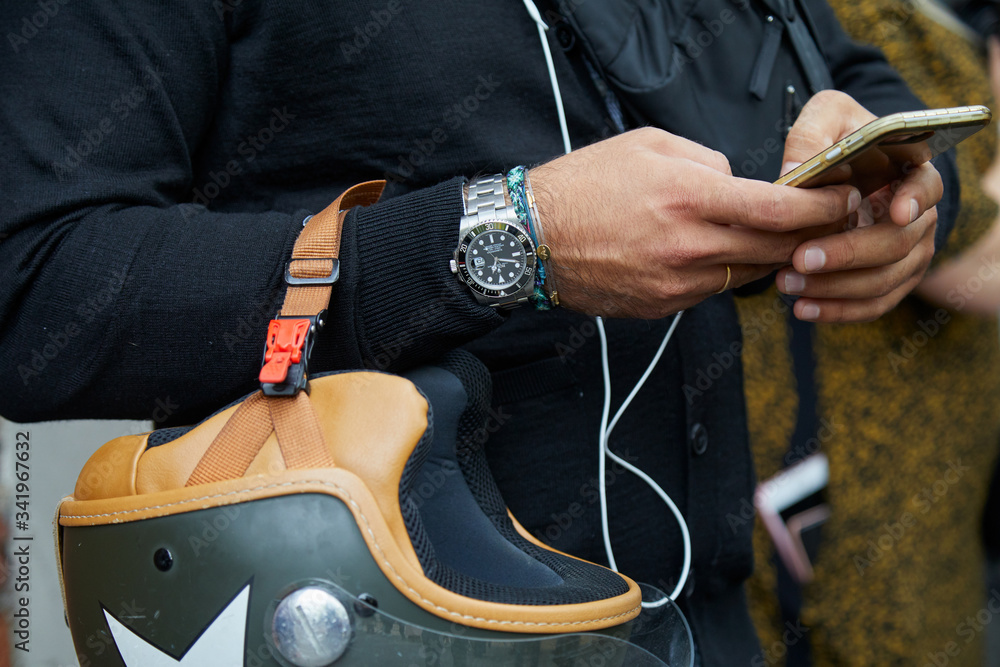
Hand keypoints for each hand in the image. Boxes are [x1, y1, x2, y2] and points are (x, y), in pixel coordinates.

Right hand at [529, 127, 860, 318]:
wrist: (532, 238)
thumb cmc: (585, 184)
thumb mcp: (650, 145)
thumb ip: (708, 162)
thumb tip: (740, 185)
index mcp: (690, 197)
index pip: (780, 210)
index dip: (822, 207)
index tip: (841, 199)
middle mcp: (689, 247)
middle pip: (776, 249)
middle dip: (808, 236)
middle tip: (822, 222)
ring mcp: (676, 284)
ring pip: (747, 275)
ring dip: (766, 256)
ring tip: (768, 237)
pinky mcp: (662, 307)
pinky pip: (711, 291)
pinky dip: (723, 273)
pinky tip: (711, 254)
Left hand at [775, 90, 941, 321]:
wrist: (836, 174)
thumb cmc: (837, 139)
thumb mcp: (826, 118)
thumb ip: (812, 134)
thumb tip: (793, 171)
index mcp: (911, 173)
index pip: (926, 187)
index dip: (915, 200)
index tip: (896, 213)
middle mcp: (918, 217)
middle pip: (897, 244)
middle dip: (848, 254)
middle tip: (799, 258)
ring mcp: (907, 254)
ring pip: (884, 280)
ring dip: (835, 288)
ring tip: (786, 284)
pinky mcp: (888, 281)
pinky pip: (873, 305)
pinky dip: (838, 311)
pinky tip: (802, 309)